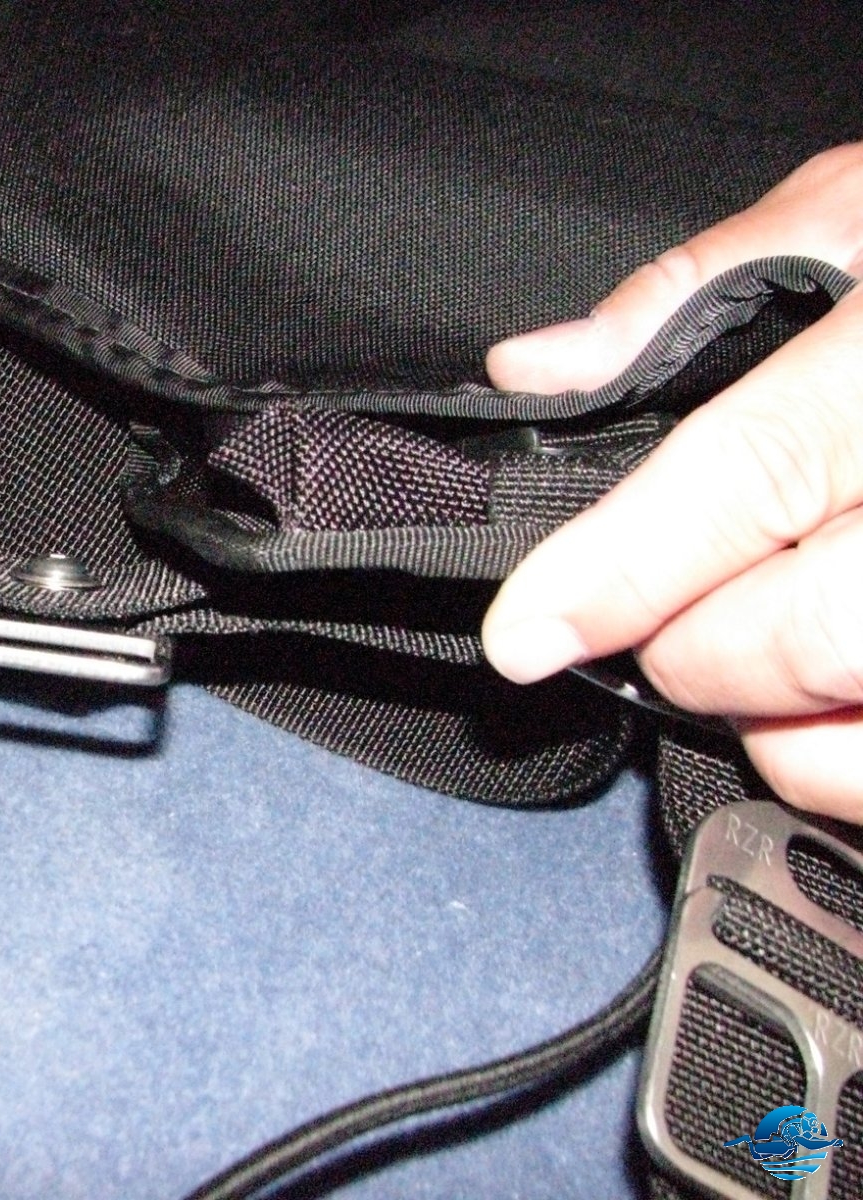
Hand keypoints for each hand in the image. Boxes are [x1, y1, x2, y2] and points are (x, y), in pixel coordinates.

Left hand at [481, 142, 862, 821]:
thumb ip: (698, 291)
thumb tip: (537, 369)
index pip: (757, 469)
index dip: (621, 566)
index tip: (525, 634)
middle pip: (817, 633)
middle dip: (700, 654)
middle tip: (669, 629)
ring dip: (784, 730)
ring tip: (767, 662)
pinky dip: (851, 772)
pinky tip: (838, 704)